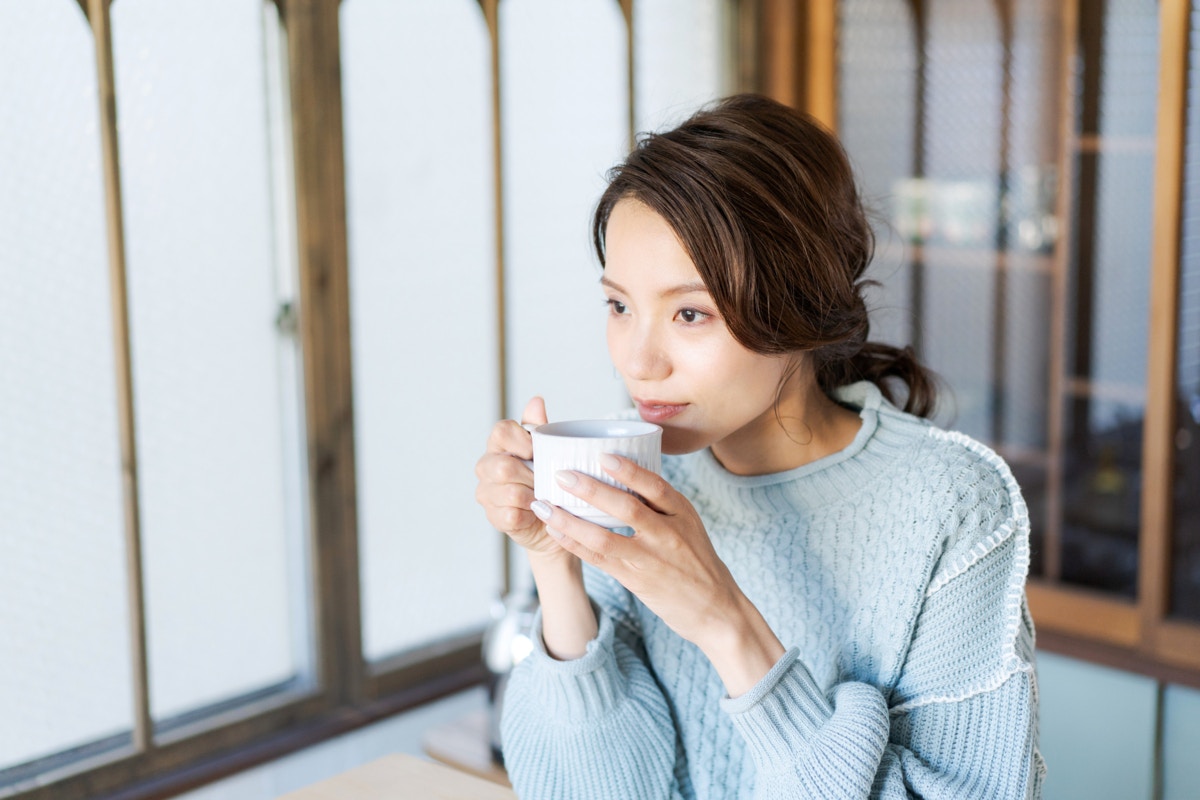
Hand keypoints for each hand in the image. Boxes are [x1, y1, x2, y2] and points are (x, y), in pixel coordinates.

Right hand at [475, 397, 565, 557]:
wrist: (552, 517)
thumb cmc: (547, 478)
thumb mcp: (547, 450)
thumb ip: (539, 427)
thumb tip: (537, 400)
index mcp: (498, 444)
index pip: (501, 431)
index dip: (522, 442)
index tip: (536, 453)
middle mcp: (486, 466)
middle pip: (504, 467)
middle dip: (532, 476)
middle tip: (547, 481)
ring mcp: (486, 493)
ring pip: (511, 493)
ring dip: (534, 497)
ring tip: (543, 497)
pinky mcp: (493, 517)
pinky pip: (512, 515)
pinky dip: (530, 515)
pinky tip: (535, 513)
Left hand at [530, 456, 785, 692]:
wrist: (718, 610)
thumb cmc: (698, 564)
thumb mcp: (689, 526)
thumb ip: (661, 506)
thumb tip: (622, 479)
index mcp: (683, 512)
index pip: (655, 485)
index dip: (628, 469)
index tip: (603, 455)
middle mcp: (668, 533)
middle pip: (626, 507)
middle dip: (590, 489)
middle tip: (562, 475)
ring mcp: (652, 559)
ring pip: (605, 536)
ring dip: (570, 520)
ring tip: (545, 505)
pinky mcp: (637, 580)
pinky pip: (600, 559)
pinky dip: (575, 544)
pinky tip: (556, 532)